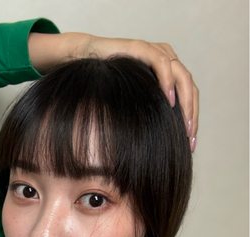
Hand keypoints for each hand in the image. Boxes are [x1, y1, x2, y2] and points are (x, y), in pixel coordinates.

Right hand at [29, 32, 198, 151]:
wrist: (84, 60)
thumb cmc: (106, 83)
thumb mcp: (130, 105)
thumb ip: (145, 117)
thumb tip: (154, 150)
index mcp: (167, 75)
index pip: (188, 98)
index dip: (191, 121)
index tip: (190, 145)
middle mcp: (166, 61)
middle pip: (190, 89)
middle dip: (191, 116)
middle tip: (189, 139)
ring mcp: (156, 53)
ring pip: (182, 77)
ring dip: (185, 103)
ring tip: (184, 124)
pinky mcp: (142, 48)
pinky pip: (162, 63)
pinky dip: (168, 81)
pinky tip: (169, 99)